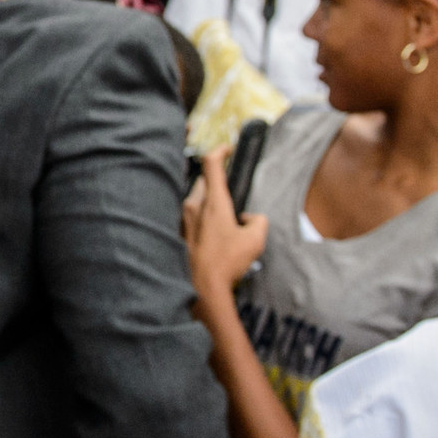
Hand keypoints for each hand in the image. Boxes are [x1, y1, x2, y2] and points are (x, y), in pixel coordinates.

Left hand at [183, 152, 269, 313]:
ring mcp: (183, 220)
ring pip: (194, 199)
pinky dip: (199, 219)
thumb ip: (258, 221)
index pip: (211, 163)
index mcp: (213, 202)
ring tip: (221, 220)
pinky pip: (189, 217)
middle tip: (229, 194)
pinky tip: (210, 236)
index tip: (228, 149)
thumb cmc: (227, 262)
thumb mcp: (255, 240)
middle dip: (215, 182)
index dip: (220, 150)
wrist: (201, 288)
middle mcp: (193, 206)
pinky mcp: (178, 234)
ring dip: (206, 202)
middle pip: (202, 181)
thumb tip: (250, 218)